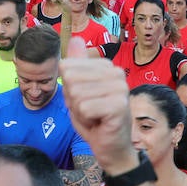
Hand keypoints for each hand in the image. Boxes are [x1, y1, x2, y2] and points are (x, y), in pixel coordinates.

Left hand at [58, 43, 137, 172]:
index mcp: (106, 66)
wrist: (111, 148)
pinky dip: (85, 120)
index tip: (84, 100)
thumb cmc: (94, 119)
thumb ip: (76, 66)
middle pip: (70, 79)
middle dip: (73, 100)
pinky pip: (84, 108)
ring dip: (79, 112)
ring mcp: (120, 88)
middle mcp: (116, 72)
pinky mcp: (119, 105)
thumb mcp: (78, 90)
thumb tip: (75, 38)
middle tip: (89, 111)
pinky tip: (99, 123)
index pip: (67, 67)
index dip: (69, 89)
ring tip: (94, 117)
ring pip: (76, 94)